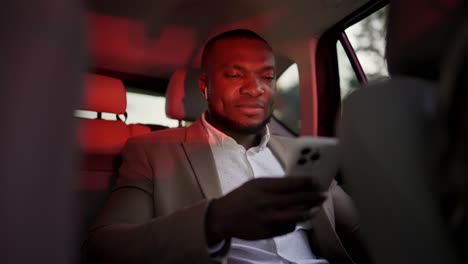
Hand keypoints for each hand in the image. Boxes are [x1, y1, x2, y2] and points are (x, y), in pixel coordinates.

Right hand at [205, 177, 326, 244]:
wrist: (222, 218)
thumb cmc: (240, 197)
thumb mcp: (254, 184)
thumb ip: (274, 184)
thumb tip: (296, 183)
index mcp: (262, 187)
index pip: (290, 184)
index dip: (306, 182)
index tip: (317, 181)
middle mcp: (266, 202)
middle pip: (296, 200)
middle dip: (313, 197)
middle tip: (324, 195)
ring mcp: (267, 219)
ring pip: (295, 216)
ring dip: (309, 212)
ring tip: (316, 209)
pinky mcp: (268, 232)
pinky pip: (287, 228)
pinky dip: (294, 223)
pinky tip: (297, 219)